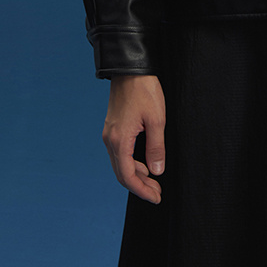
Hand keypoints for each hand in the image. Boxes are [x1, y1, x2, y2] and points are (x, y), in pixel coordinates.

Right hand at [102, 74, 165, 202]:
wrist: (129, 69)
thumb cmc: (144, 91)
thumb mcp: (156, 120)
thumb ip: (156, 147)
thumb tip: (157, 171)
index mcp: (120, 141)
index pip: (128, 176)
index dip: (142, 190)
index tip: (156, 197)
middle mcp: (110, 140)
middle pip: (122, 173)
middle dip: (140, 186)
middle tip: (157, 193)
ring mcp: (109, 134)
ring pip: (120, 164)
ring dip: (136, 175)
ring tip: (154, 180)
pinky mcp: (113, 128)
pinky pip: (120, 153)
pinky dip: (132, 162)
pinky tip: (145, 162)